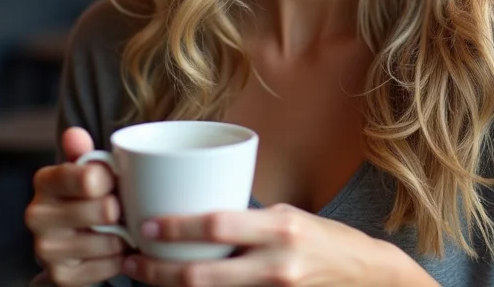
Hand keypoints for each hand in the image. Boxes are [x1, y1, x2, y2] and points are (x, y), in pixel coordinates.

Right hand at [24, 127, 127, 286]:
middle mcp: (37, 215)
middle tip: (120, 207)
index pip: (89, 178)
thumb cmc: (86, 195)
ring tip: (119, 228)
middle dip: (121, 209)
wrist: (73, 237)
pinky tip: (114, 249)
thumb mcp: (87, 169)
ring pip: (109, 241)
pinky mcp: (60, 276)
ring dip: (124, 236)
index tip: (113, 180)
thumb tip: (74, 134)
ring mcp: (46, 249)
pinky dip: (119, 259)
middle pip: (104, 210)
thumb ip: (84, 152)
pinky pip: (109, 267)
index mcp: (45, 181)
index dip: (111, 179)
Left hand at [122, 203, 424, 286]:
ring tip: (143, 277)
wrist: (363, 275)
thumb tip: (197, 216)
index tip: (146, 225)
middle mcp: (275, 264)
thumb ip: (247, 220)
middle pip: (201, 275)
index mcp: (279, 229)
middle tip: (130, 262)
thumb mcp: (287, 217)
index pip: (217, 225)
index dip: (176, 227)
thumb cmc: (322, 238)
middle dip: (157, 271)